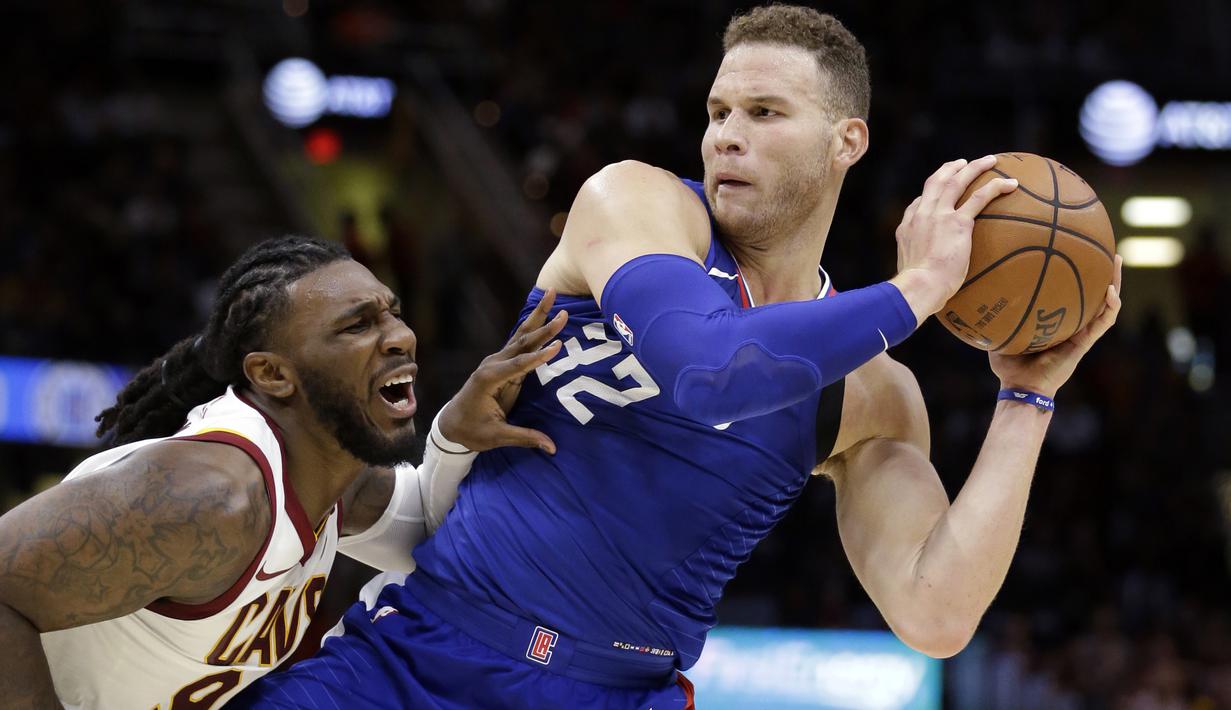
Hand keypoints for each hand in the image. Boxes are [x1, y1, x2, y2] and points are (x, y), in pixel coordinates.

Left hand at [437, 290, 567, 452]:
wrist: (451, 424)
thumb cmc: (472, 431)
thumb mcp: (496, 437)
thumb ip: (525, 438)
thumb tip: (552, 447)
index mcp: (488, 380)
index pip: (518, 366)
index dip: (538, 358)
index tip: (558, 346)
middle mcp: (491, 365)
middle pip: (522, 342)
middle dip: (543, 326)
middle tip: (562, 310)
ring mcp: (496, 361)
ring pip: (521, 335)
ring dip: (539, 316)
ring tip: (552, 294)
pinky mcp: (501, 363)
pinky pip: (519, 341)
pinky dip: (533, 326)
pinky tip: (543, 312)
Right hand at [890, 156, 1018, 324]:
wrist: (918, 286)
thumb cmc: (916, 290)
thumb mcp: (911, 276)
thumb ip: (921, 271)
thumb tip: (931, 287)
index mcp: (907, 228)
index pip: (917, 205)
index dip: (928, 196)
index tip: (937, 195)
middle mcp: (921, 215)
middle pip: (935, 182)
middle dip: (949, 169)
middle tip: (962, 164)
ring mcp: (939, 215)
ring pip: (957, 181)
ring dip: (975, 168)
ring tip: (991, 161)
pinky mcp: (958, 222)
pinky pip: (980, 197)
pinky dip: (996, 187)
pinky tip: (1011, 184)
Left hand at [990, 255, 1122, 398]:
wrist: (1021, 388)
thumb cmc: (1008, 365)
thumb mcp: (998, 332)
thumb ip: (993, 314)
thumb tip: (976, 291)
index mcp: (1056, 320)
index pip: (1070, 293)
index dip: (1076, 274)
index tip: (1076, 250)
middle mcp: (1072, 324)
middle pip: (1092, 292)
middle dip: (1100, 270)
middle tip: (1103, 246)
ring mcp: (1081, 333)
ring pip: (1105, 304)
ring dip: (1114, 282)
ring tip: (1115, 259)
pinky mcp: (1085, 343)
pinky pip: (1103, 323)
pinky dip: (1110, 306)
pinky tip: (1110, 289)